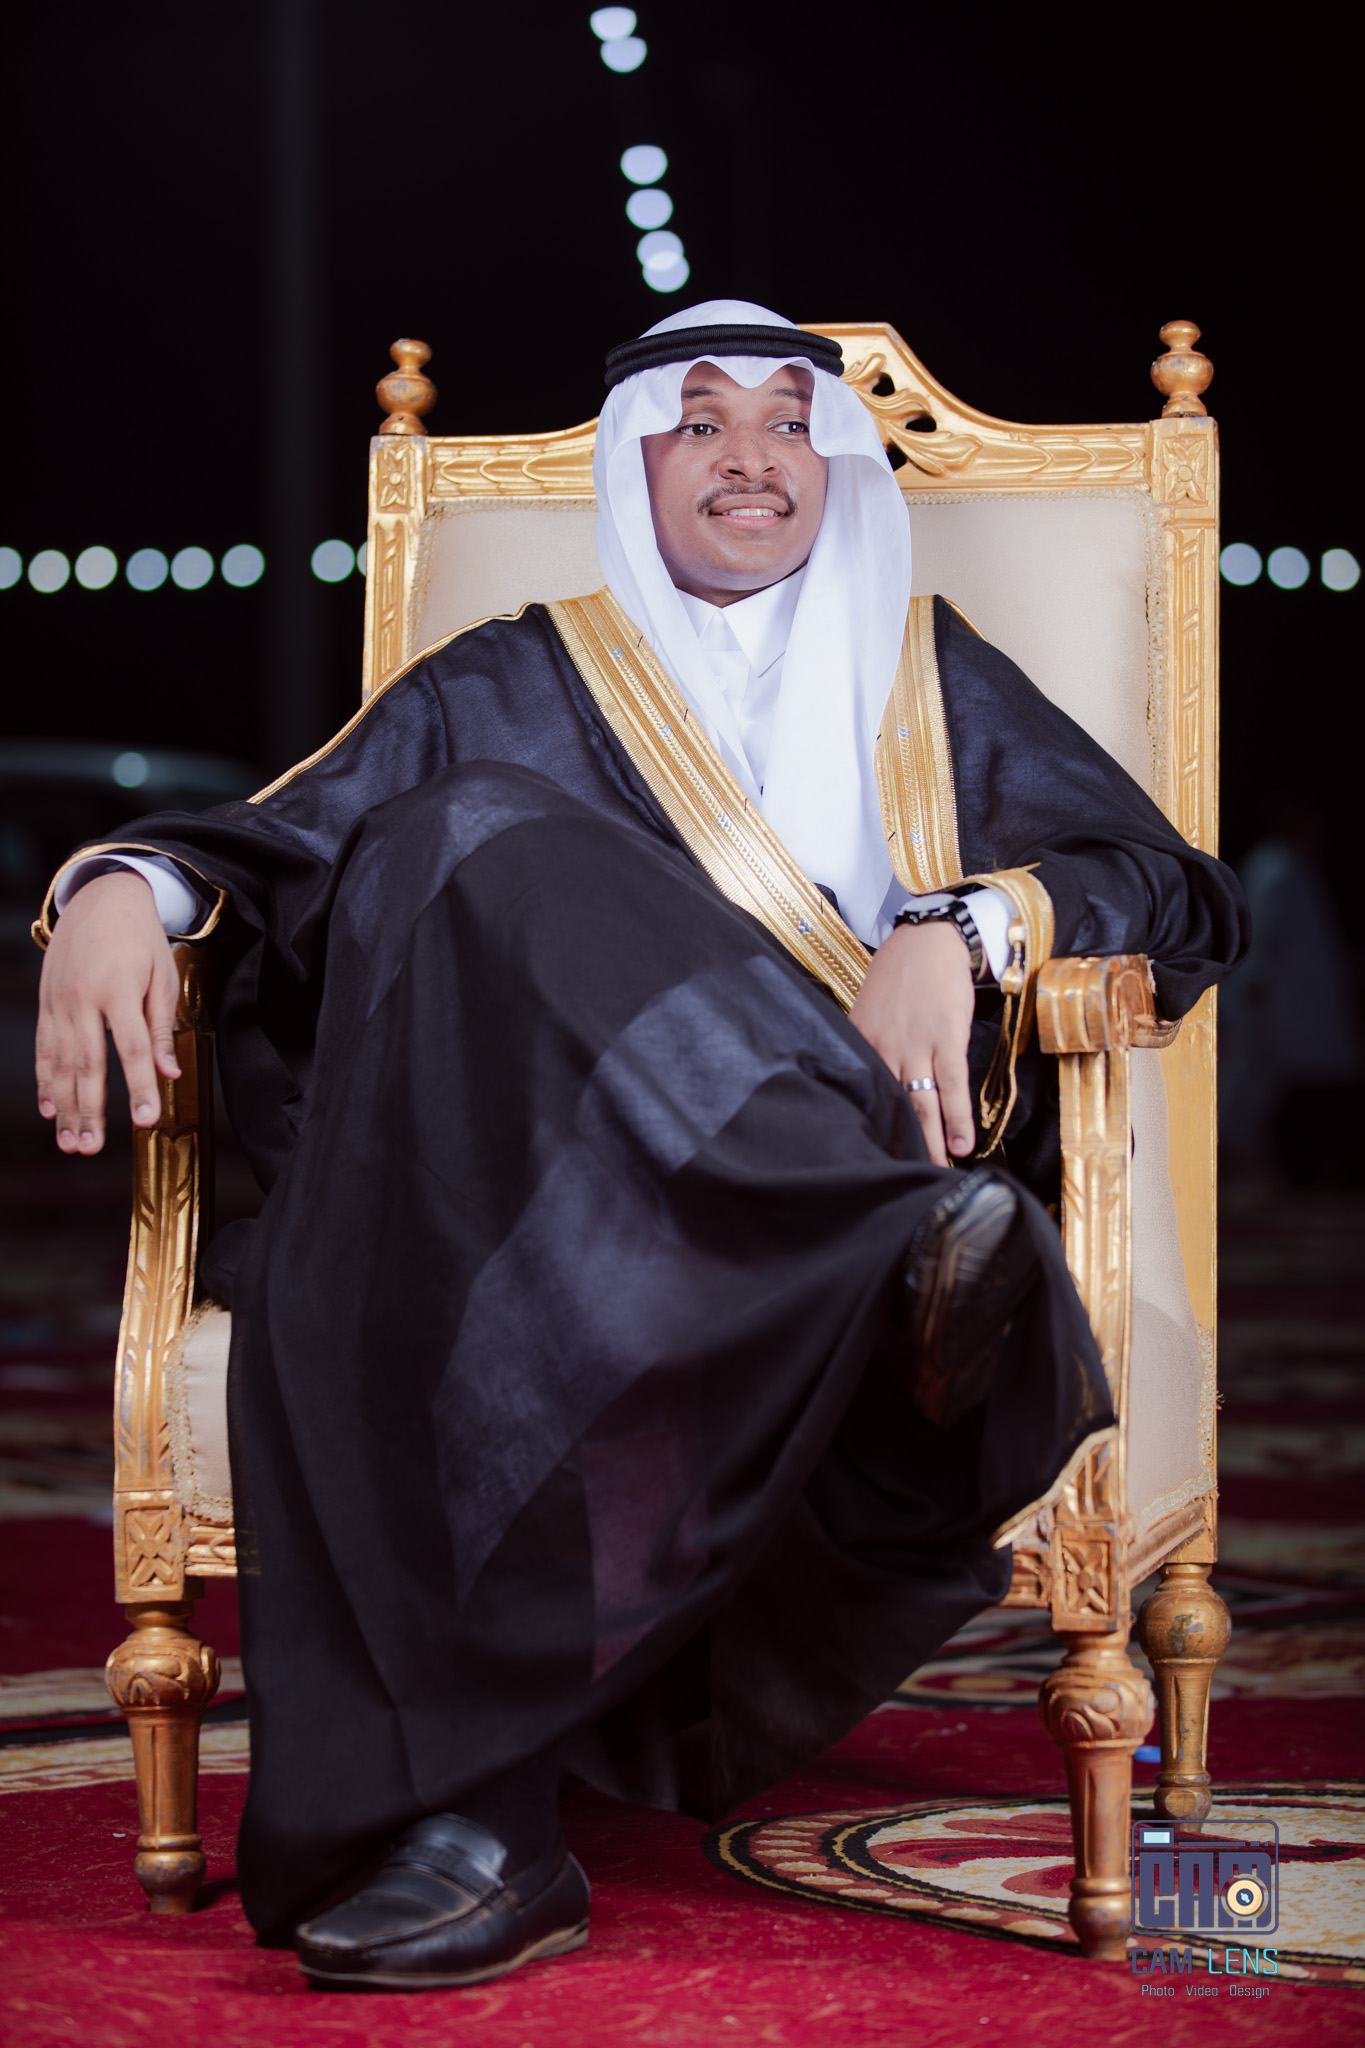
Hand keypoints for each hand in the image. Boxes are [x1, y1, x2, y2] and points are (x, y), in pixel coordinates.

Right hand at [35, 871, 180, 1155]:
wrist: (99, 897)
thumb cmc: (139, 938)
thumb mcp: (162, 976)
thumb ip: (162, 1028)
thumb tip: (169, 1073)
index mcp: (119, 989)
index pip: (132, 1049)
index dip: (140, 1087)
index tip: (146, 1120)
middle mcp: (84, 998)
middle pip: (87, 1064)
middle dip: (89, 1110)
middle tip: (91, 1149)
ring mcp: (59, 1002)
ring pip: (60, 1063)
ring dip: (64, 1106)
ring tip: (71, 1142)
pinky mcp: (47, 1003)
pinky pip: (44, 1048)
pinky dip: (46, 1081)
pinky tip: (50, 1109)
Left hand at [849, 920, 975, 1167]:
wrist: (928, 940)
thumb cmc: (899, 977)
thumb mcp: (868, 1011)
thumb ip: (867, 1047)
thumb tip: (864, 1082)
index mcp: (862, 1044)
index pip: (864, 1096)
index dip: (871, 1129)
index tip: (872, 1158)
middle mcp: (884, 1049)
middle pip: (892, 1108)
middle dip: (899, 1146)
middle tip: (902, 1177)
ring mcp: (916, 1046)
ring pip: (921, 1105)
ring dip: (930, 1143)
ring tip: (936, 1172)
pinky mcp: (946, 1040)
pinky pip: (952, 1087)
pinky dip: (957, 1118)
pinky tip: (961, 1143)